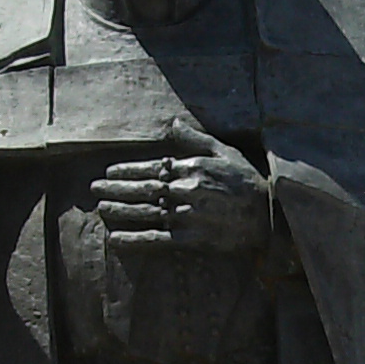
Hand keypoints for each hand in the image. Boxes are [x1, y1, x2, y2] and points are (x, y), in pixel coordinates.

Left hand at [91, 122, 267, 255]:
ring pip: (143, 212)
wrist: (270, 216)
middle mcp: (183, 191)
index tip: (109, 172)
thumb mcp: (224, 152)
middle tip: (94, 189)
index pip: (150, 168)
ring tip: (101, 208)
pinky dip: (133, 240)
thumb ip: (195, 139)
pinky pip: (155, 240)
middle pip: (141, 189)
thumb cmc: (247, 181)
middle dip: (115, 189)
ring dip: (119, 210)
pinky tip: (116, 239)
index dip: (127, 171)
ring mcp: (185, 216)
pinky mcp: (190, 239)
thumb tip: (172, 124)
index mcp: (190, 168)